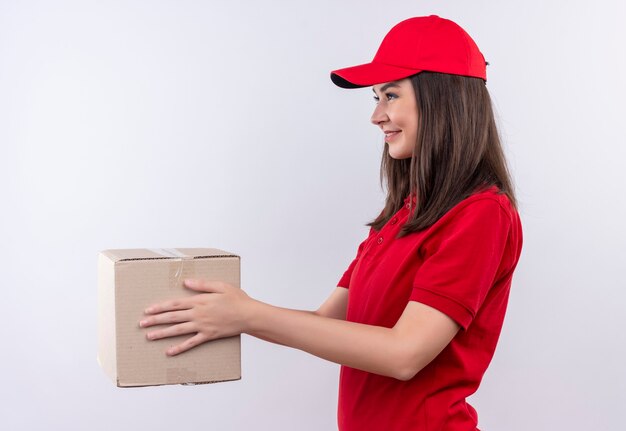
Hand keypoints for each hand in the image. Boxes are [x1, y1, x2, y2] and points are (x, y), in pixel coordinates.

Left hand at [138, 279, 252, 355]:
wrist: (249, 315)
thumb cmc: (237, 299)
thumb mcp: (221, 286)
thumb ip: (202, 285)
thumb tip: (186, 282)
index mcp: (200, 301)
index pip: (175, 304)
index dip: (160, 307)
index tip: (148, 310)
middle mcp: (198, 314)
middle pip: (172, 317)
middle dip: (156, 320)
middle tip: (141, 324)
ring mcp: (202, 326)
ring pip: (178, 330)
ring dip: (162, 333)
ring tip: (149, 336)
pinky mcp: (208, 335)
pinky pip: (191, 343)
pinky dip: (180, 348)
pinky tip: (169, 351)